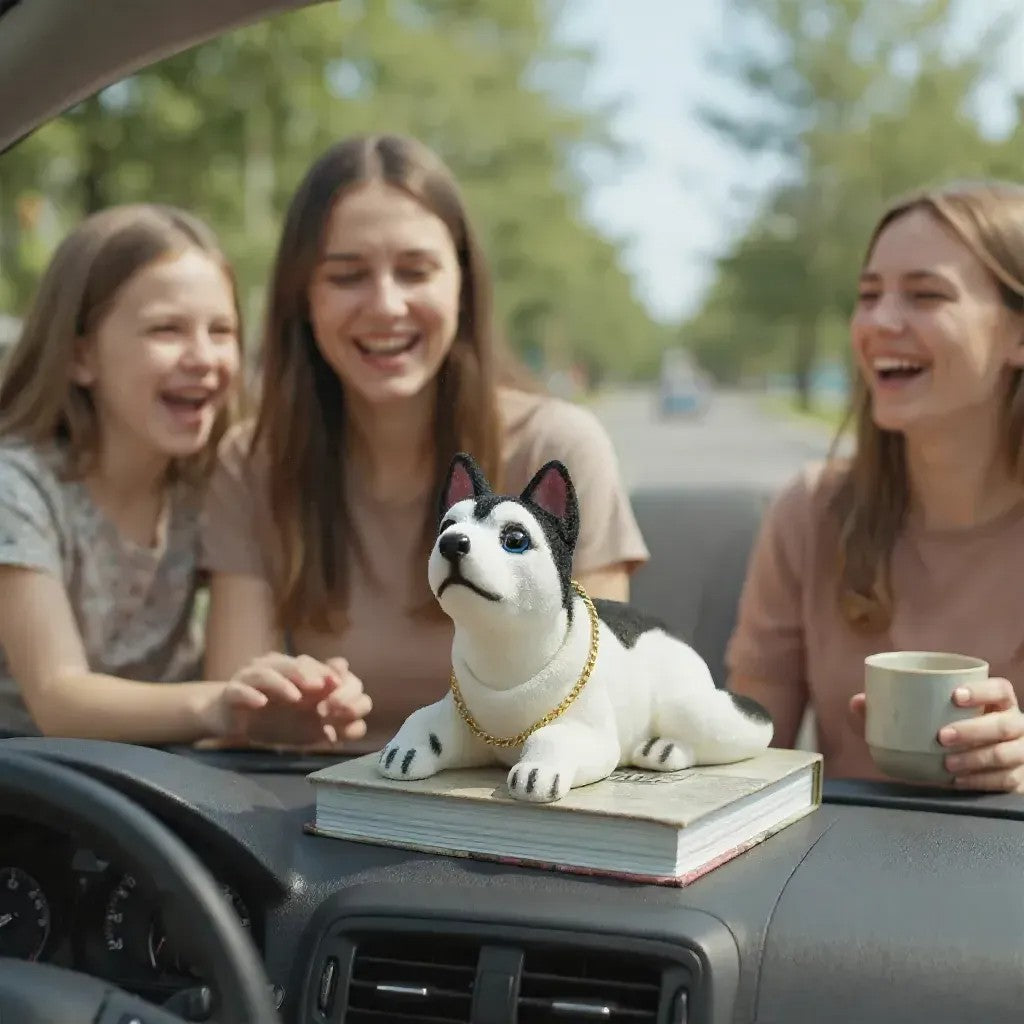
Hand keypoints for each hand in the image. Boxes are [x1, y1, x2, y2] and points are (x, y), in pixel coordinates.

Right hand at [204, 653, 372, 747]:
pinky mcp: (231, 693)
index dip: (333, 678)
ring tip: (296, 697)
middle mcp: (277, 670)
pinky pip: (239, 690)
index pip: (320, 667)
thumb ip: (332, 720)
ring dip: (283, 683)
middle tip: (323, 690)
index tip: (344, 698)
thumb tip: (359, 726)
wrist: (230, 721)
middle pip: (297, 663)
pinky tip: (261, 703)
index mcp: (298, 674)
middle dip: (312, 675)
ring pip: (268, 672)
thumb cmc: (274, 720)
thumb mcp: (308, 723)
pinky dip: (250, 695)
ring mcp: (253, 679)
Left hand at [849, 680, 1023, 792]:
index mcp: (996, 703)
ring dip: (976, 759)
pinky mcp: (1018, 779)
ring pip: (1006, 754)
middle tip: (942, 737)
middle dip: (974, 730)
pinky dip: (980, 782)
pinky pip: (1005, 781)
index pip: (999, 689)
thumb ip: (888, 711)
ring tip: (947, 764)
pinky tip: (958, 782)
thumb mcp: (922, 720)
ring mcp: (1020, 752)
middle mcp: (1014, 725)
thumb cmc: (946, 733)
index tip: (954, 695)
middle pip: (1005, 724)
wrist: (973, 768)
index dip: (981, 690)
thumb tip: (858, 703)